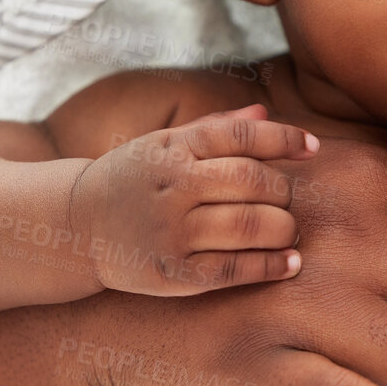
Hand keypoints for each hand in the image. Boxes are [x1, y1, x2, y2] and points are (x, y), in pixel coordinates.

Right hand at [67, 103, 316, 294]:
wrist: (75, 225)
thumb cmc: (134, 179)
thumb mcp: (164, 143)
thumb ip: (215, 128)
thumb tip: (266, 112)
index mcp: (173, 148)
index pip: (242, 136)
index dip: (285, 139)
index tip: (311, 149)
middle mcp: (173, 186)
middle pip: (253, 182)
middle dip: (284, 192)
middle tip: (287, 200)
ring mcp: (170, 232)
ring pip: (249, 225)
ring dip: (284, 229)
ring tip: (288, 231)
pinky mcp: (171, 273)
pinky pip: (234, 269)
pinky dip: (270, 266)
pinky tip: (289, 263)